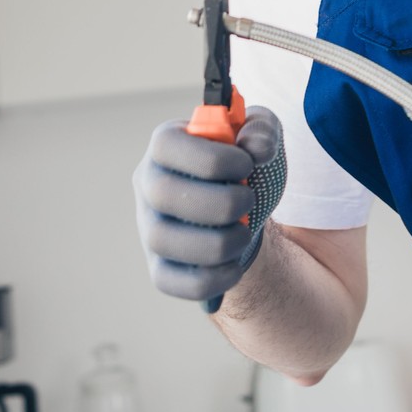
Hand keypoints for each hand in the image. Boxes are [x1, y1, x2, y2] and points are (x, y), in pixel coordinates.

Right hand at [133, 106, 285, 301]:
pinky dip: (210, 277)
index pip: (165, 144)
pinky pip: (168, 281)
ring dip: (216, 241)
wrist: (242, 212)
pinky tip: (235, 264)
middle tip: (249, 200)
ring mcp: (149, 227)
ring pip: (162, 240)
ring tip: (245, 232)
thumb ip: (262, 130)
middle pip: (163, 193)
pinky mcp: (159, 266)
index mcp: (166, 144)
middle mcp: (148, 184)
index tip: (247, 165)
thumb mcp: (261, 136)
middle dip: (219, 201)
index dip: (211, 157)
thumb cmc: (244, 168)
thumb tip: (254, 146)